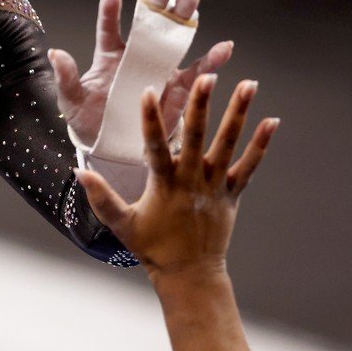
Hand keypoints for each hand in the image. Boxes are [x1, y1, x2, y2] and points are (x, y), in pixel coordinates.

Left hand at [49, 0, 233, 147]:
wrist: (113, 146)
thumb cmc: (89, 120)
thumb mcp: (72, 101)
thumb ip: (67, 78)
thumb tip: (56, 53)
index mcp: (110, 55)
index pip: (110, 27)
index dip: (111, 10)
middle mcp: (136, 56)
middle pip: (149, 21)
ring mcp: (159, 68)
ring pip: (175, 37)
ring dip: (184, 16)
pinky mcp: (177, 88)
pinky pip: (198, 72)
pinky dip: (212, 60)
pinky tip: (224, 47)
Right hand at [76, 75, 278, 282]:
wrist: (190, 273)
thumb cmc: (153, 247)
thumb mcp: (121, 224)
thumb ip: (100, 197)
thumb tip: (79, 171)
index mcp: (164, 185)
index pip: (154, 146)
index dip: (151, 119)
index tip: (148, 92)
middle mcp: (192, 181)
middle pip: (197, 137)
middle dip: (202, 105)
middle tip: (208, 76)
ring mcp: (215, 186)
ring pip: (228, 144)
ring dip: (238, 113)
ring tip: (248, 84)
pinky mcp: (232, 194)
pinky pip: (250, 166)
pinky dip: (261, 144)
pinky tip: (272, 121)